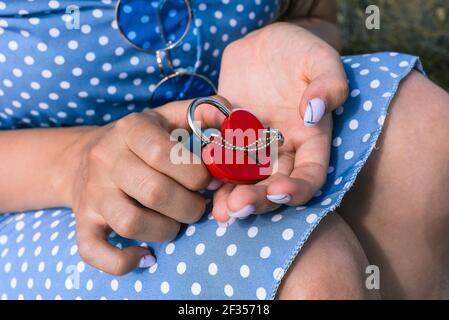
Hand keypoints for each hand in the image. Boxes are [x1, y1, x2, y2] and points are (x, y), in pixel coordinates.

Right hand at [64, 100, 221, 274]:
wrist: (83, 158)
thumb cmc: (140, 140)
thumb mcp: (168, 117)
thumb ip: (203, 114)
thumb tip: (235, 119)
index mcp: (131, 130)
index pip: (162, 153)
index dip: (194, 173)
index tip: (209, 181)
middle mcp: (106, 160)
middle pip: (153, 191)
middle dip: (190, 206)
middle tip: (199, 206)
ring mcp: (92, 193)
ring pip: (130, 222)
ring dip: (166, 230)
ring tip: (176, 223)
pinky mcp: (83, 222)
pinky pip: (93, 250)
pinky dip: (122, 261)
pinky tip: (145, 255)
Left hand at [213, 22, 348, 221]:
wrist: (261, 46)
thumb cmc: (297, 51)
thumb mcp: (320, 58)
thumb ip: (329, 83)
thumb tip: (315, 112)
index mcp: (310, 139)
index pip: (310, 175)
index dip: (298, 189)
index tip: (280, 191)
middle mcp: (283, 151)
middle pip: (274, 187)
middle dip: (258, 201)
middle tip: (238, 207)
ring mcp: (253, 149)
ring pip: (246, 183)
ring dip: (233, 200)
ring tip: (221, 210)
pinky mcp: (228, 142)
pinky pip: (220, 164)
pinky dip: (213, 178)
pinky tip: (202, 186)